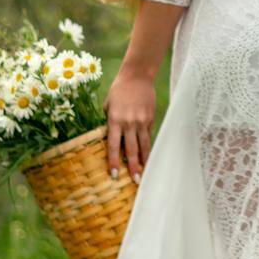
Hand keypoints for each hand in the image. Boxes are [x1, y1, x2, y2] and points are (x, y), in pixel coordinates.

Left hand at [104, 65, 155, 181]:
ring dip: (144, 161)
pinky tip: (149, 157)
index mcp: (115, 120)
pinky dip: (148, 147)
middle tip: (135, 181)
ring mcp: (142, 121)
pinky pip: (149, 135)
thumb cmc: (119, 91)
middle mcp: (129, 123)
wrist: (137, 76)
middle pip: (131, 150)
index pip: (114, 146)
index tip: (114, 175)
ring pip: (144, 145)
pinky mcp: (151, 118)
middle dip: (133, 167)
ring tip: (145, 174)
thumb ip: (109, 122)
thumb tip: (111, 139)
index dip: (114, 161)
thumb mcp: (108, 106)